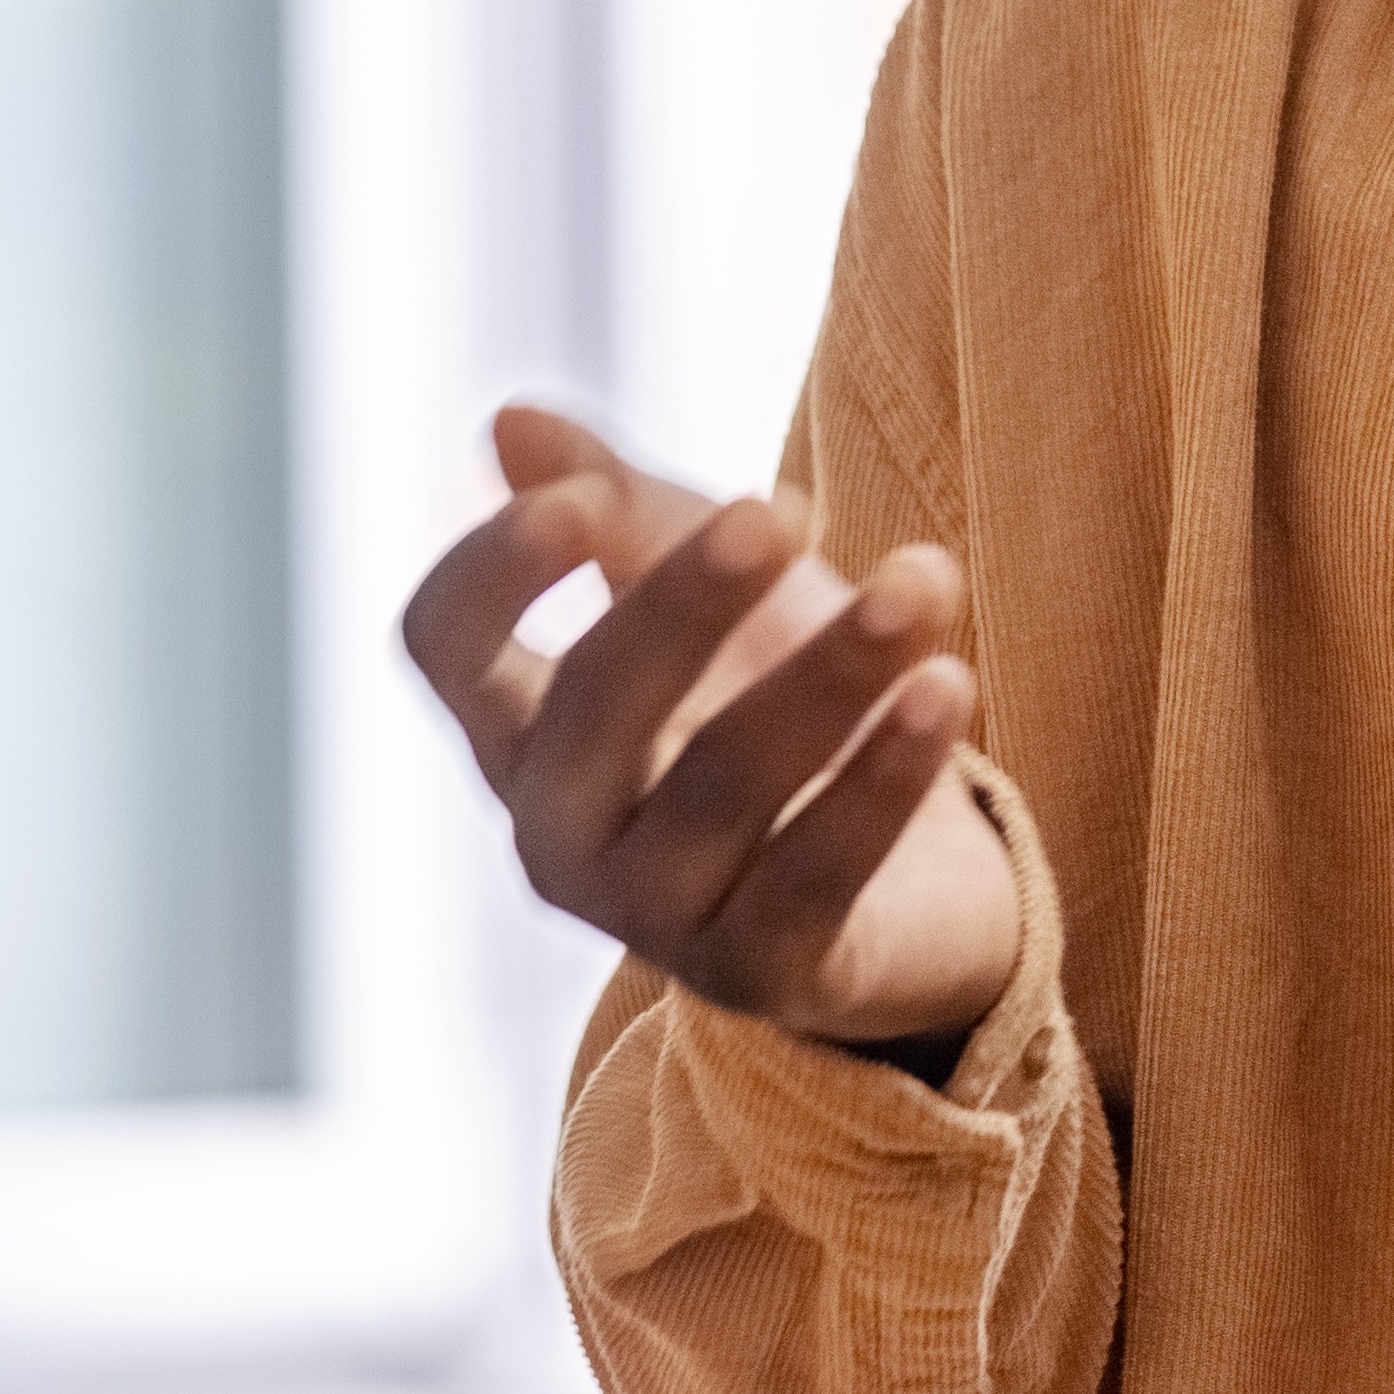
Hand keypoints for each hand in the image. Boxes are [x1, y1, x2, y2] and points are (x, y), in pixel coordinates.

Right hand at [399, 403, 1020, 1053]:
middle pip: (593, 705)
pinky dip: (887, 774)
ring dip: (830, 669)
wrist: (910, 885)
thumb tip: (508, 420)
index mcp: (519, 730)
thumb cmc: (774, 704)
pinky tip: (948, 684)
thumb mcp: (710, 589)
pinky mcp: (767, 973)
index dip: (494, 570)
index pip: (444, 643)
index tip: (584, 499)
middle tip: (778, 509)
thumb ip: (619, 506)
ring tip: (927, 575)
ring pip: (726, 784)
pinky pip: (823, 868)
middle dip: (682, 602)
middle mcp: (560, 832)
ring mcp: (655, 916)